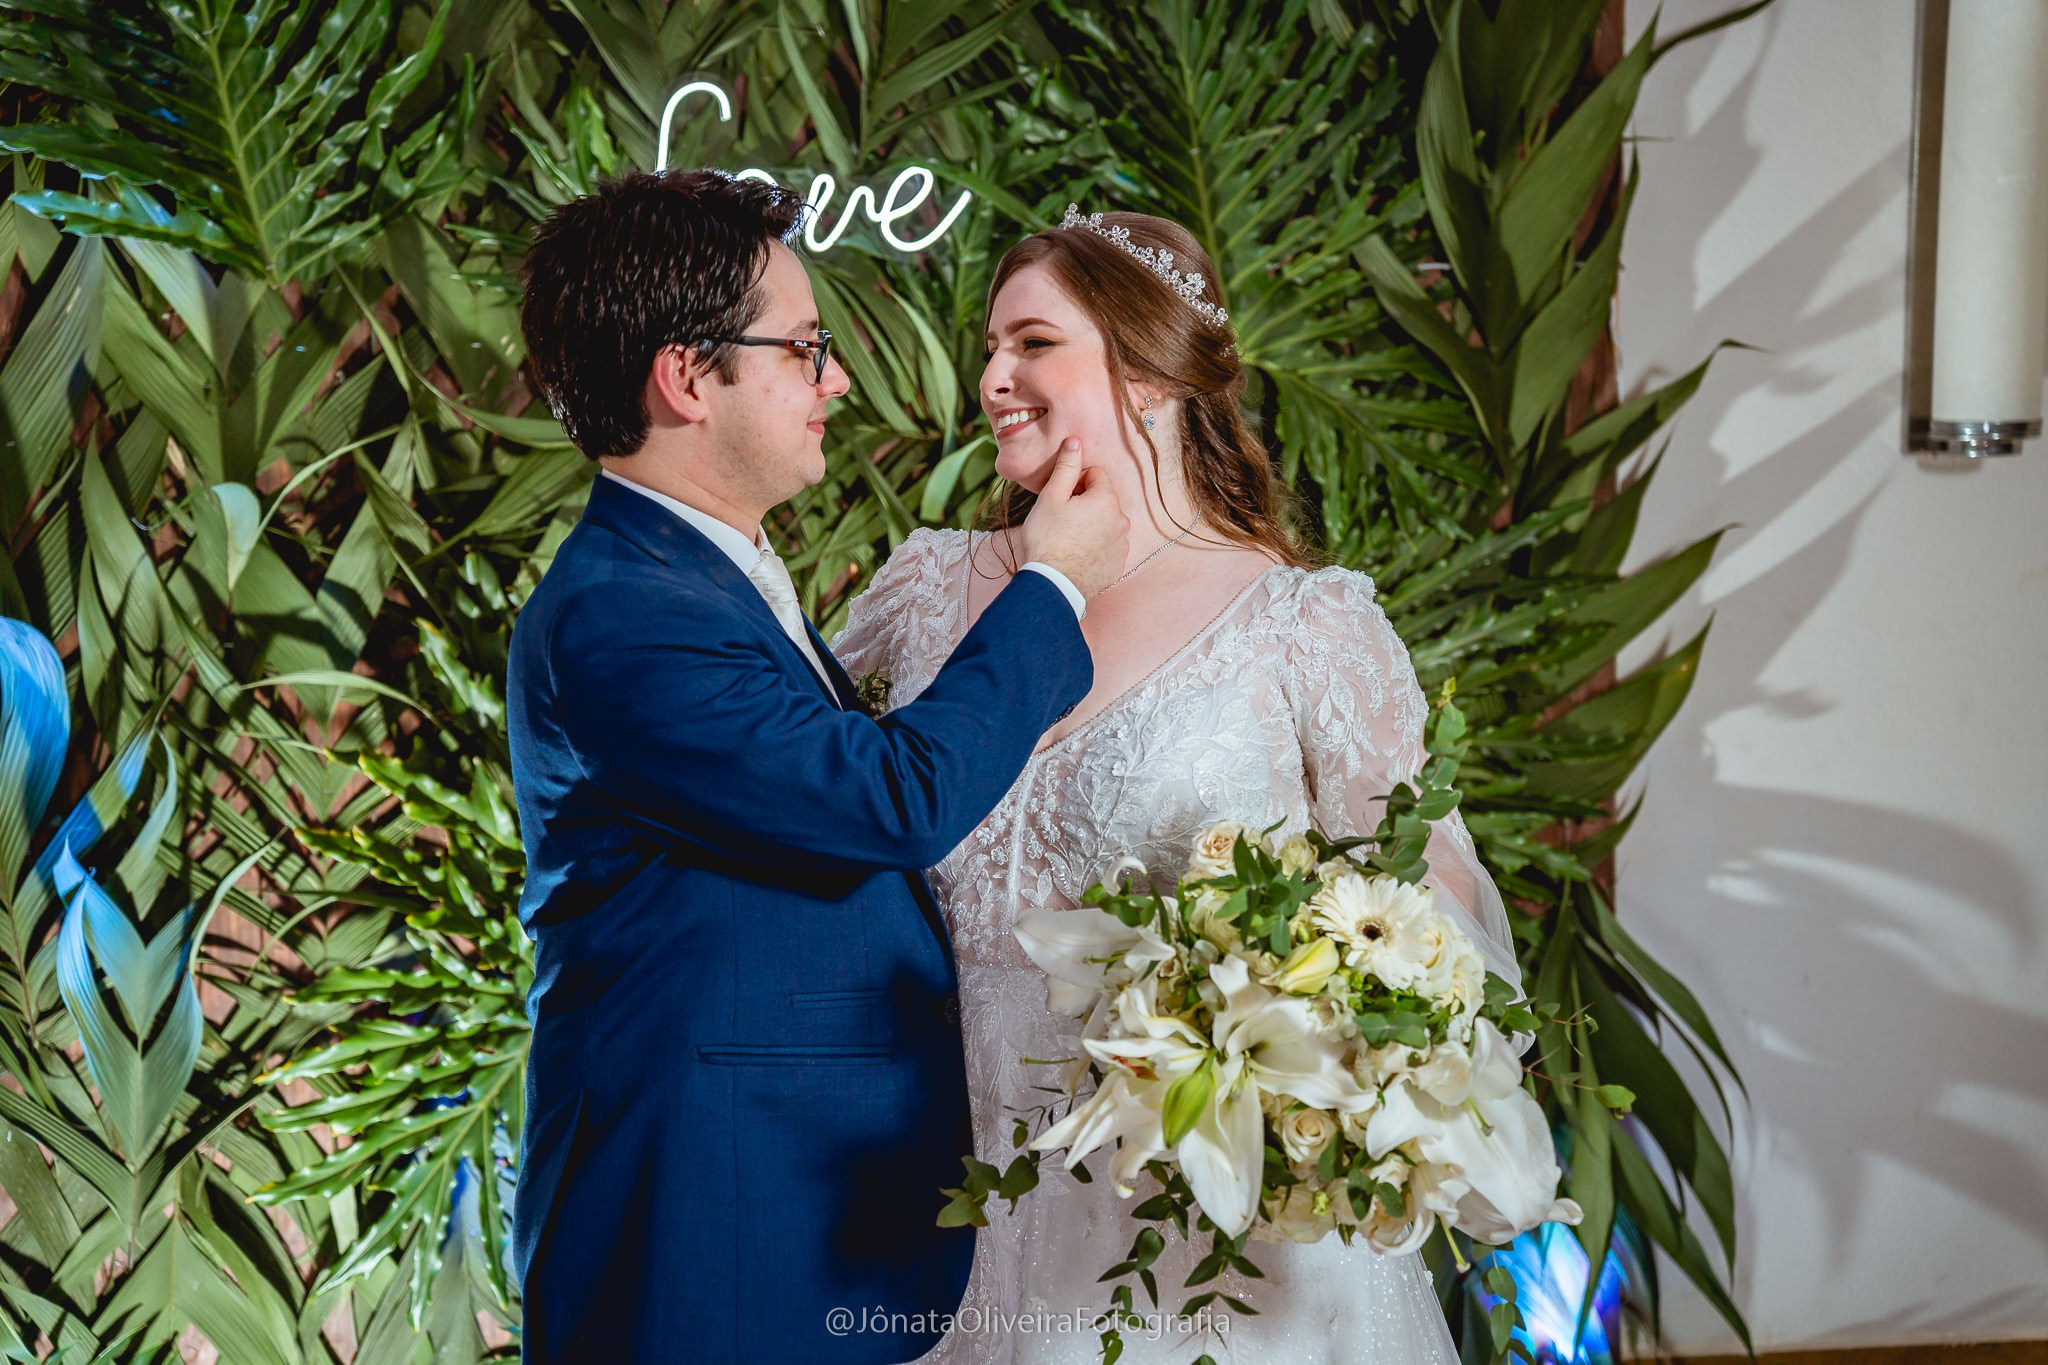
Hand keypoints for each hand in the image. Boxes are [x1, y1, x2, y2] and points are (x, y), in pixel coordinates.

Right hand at [1015, 439, 1129, 598]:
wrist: (1052, 585)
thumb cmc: (1047, 539)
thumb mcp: (1051, 498)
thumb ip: (1066, 467)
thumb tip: (1075, 441)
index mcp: (1106, 500)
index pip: (1095, 475)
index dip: (1075, 482)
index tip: (1061, 498)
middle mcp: (1122, 521)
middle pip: (1102, 500)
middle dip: (1085, 504)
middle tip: (1061, 519)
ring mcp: (1122, 545)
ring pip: (1106, 524)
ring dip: (1091, 525)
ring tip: (1068, 540)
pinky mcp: (1118, 565)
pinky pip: (1108, 546)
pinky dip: (1096, 547)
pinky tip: (1077, 555)